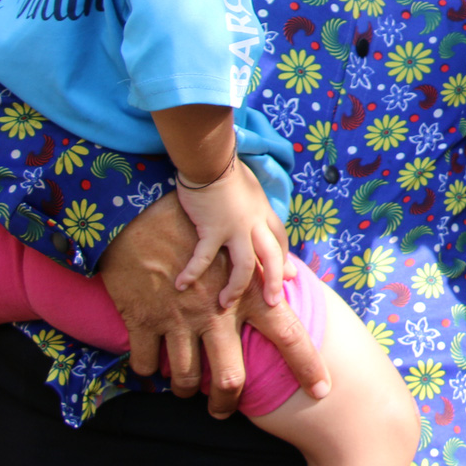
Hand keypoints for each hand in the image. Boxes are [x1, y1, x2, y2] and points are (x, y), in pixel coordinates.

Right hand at [99, 192, 328, 416]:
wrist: (143, 208)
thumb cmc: (201, 218)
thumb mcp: (242, 232)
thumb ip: (269, 256)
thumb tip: (289, 276)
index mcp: (247, 293)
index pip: (289, 333)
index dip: (307, 365)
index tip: (322, 390)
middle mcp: (216, 312)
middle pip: (230, 377)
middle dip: (227, 401)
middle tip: (223, 410)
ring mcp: (178, 318)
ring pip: (186, 377)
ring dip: (185, 388)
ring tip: (185, 389)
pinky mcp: (142, 319)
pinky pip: (147, 362)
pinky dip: (149, 370)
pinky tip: (153, 368)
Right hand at [171, 157, 291, 309]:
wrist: (211, 161)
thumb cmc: (228, 175)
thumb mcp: (252, 193)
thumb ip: (259, 213)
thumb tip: (262, 225)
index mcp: (264, 214)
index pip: (280, 243)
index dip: (283, 262)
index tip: (284, 278)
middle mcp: (255, 224)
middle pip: (271, 259)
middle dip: (273, 283)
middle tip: (271, 304)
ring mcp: (235, 228)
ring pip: (244, 266)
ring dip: (236, 289)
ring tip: (225, 304)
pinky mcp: (212, 229)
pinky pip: (204, 258)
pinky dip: (192, 272)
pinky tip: (181, 285)